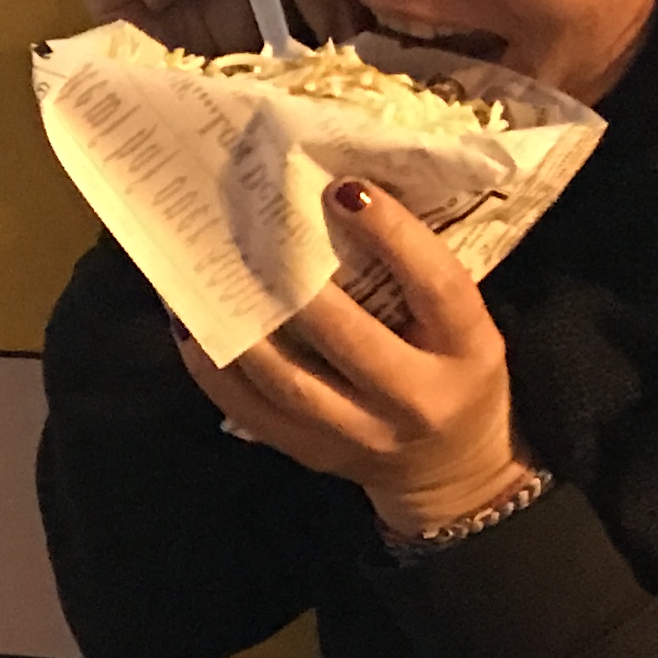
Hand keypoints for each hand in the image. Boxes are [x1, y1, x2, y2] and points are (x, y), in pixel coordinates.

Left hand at [176, 182, 535, 541]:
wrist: (454, 469)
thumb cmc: (454, 369)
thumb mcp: (462, 323)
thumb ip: (414, 273)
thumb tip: (337, 193)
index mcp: (468, 350)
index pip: (437, 286)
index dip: (394, 235)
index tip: (344, 188)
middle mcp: (417, 399)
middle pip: (350, 338)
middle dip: (298, 284)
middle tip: (255, 228)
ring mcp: (360, 435)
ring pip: (288, 382)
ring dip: (242, 325)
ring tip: (208, 272)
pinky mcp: (313, 453)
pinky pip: (251, 410)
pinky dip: (214, 365)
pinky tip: (190, 324)